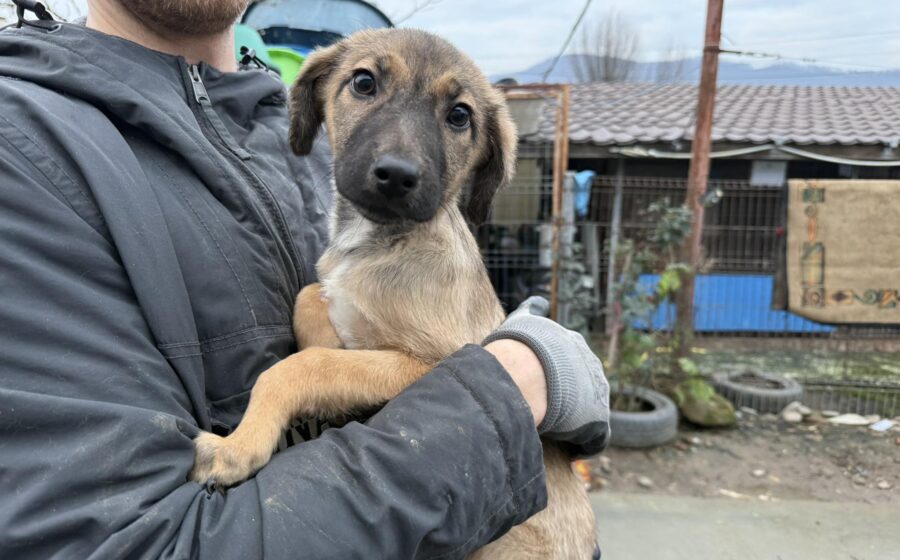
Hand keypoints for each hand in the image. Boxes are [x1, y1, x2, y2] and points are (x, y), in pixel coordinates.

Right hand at [483, 297, 609, 457]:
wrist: (525, 373)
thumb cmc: (517, 347)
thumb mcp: (524, 319)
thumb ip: (531, 311)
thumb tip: (537, 302)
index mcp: (573, 343)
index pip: (568, 360)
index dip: (553, 373)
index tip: (539, 383)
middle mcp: (590, 365)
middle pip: (582, 384)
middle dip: (568, 396)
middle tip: (544, 408)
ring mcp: (597, 392)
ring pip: (589, 411)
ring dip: (575, 422)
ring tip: (554, 432)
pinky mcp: (597, 421)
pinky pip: (594, 439)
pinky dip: (583, 446)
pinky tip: (569, 451)